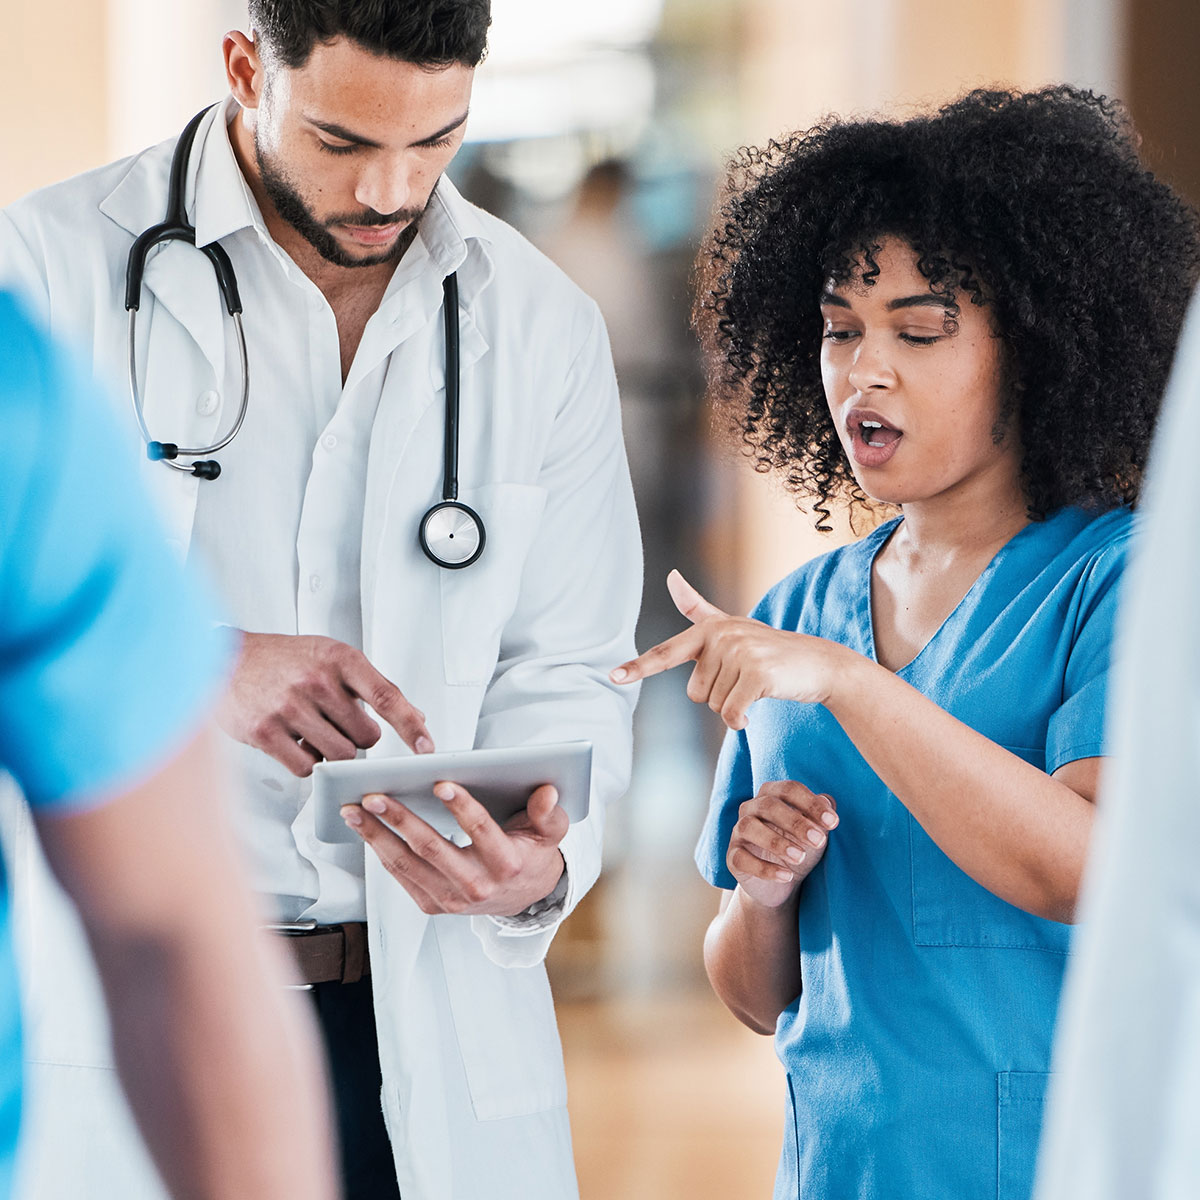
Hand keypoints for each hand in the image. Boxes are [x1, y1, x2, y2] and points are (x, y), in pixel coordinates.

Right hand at [216, 632, 433, 776]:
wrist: (223, 660)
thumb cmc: (282, 659)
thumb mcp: (331, 657)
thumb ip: (373, 686)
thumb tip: (417, 717)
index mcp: (338, 658)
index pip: (386, 697)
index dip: (411, 726)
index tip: (426, 747)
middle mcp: (315, 680)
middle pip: (366, 737)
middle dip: (358, 738)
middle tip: (338, 724)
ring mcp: (289, 707)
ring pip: (339, 756)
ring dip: (333, 751)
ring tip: (315, 731)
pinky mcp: (265, 732)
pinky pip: (307, 768)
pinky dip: (307, 762)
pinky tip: (296, 742)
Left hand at [340, 783, 568, 916]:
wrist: (523, 897)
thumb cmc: (531, 852)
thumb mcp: (550, 832)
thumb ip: (550, 812)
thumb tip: (547, 792)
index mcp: (507, 865)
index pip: (481, 831)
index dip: (461, 807)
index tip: (440, 782)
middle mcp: (476, 887)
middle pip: (432, 850)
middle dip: (400, 820)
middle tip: (374, 795)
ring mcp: (450, 900)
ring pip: (407, 865)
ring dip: (376, 836)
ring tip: (354, 810)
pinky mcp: (432, 905)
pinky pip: (400, 876)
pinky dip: (379, 851)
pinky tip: (364, 828)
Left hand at [609, 571, 848, 728]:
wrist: (818, 662)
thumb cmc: (769, 648)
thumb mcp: (732, 626)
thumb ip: (697, 608)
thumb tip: (670, 576)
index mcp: (710, 629)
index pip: (667, 652)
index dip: (639, 667)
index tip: (614, 676)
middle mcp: (722, 637)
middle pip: (695, 693)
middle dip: (718, 695)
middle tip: (745, 679)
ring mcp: (741, 653)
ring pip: (714, 705)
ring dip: (734, 705)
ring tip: (756, 686)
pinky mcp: (758, 674)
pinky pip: (731, 714)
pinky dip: (740, 720)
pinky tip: (756, 707)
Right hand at [730, 781, 838, 907]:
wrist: (781, 885)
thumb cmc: (799, 847)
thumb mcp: (815, 833)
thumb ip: (821, 816)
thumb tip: (828, 800)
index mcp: (771, 795)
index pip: (789, 789)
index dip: (811, 803)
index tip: (833, 822)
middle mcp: (750, 808)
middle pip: (768, 805)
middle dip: (796, 822)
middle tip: (819, 841)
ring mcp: (738, 832)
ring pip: (749, 827)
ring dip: (776, 842)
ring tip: (800, 857)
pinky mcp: (732, 857)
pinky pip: (742, 858)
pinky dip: (764, 868)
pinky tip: (786, 876)